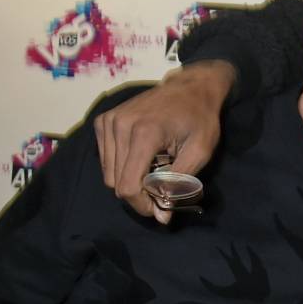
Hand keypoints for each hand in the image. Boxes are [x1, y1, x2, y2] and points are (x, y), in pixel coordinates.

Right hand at [94, 61, 233, 222]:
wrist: (190, 87)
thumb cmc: (200, 119)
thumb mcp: (199, 153)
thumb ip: (178, 185)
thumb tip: (162, 216)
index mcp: (144, 134)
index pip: (128, 186)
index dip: (143, 205)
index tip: (160, 208)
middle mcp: (119, 126)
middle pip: (116, 183)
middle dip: (140, 194)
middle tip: (162, 187)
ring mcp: (108, 122)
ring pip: (109, 174)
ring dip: (131, 179)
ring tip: (155, 166)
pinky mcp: (103, 121)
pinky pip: (105, 160)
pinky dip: (122, 166)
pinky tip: (143, 156)